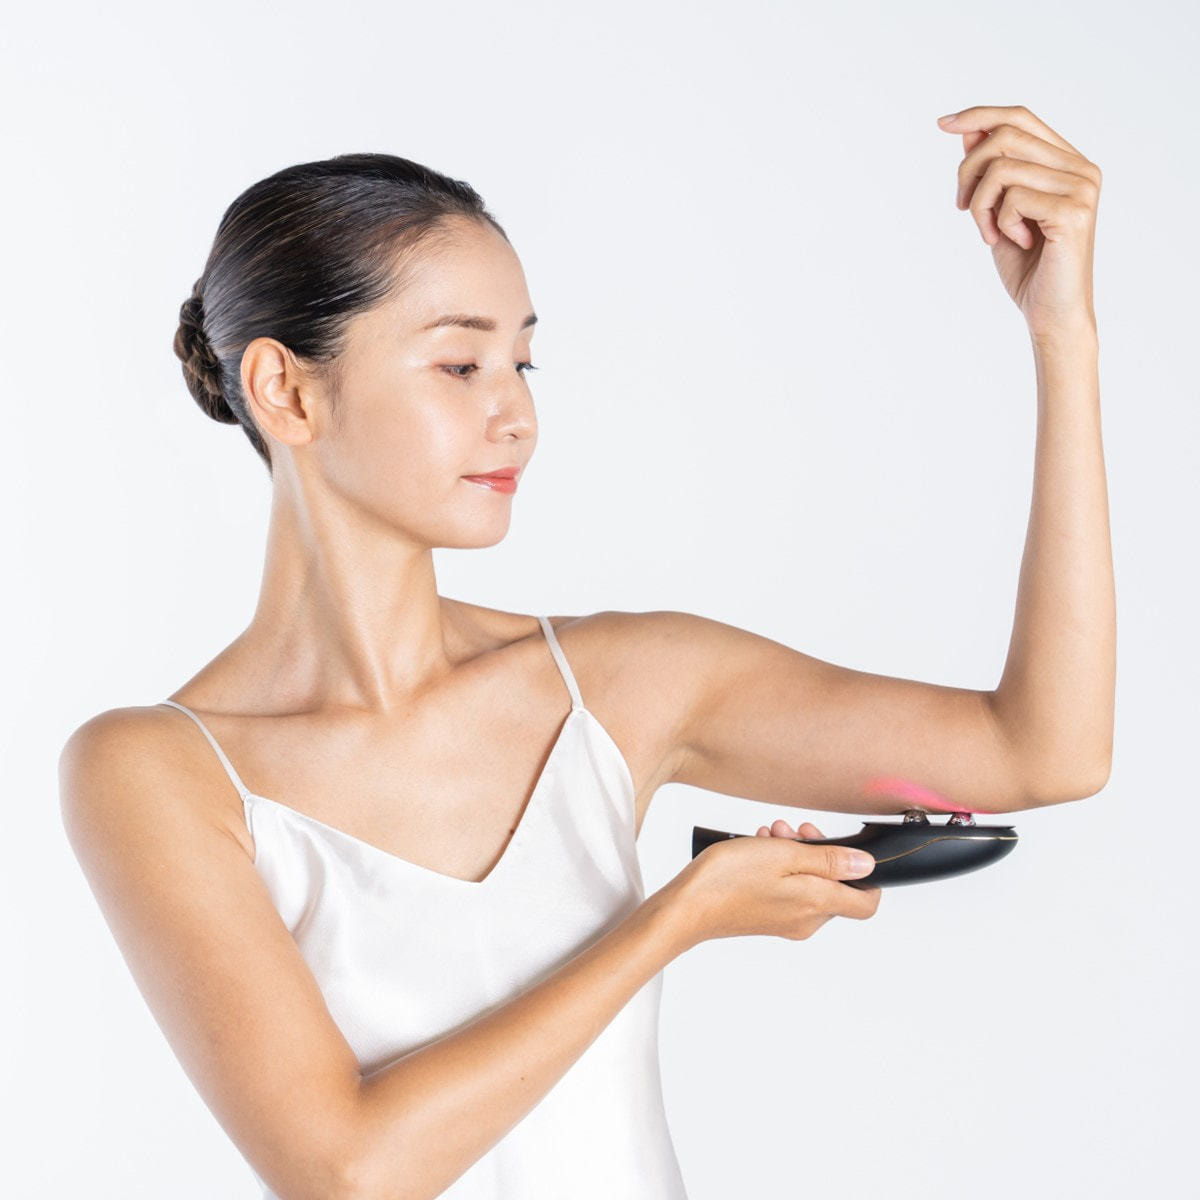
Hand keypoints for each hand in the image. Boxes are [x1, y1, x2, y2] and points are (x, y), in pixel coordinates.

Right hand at [668, 817, 880, 947]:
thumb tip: (867, 865)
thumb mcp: (785, 856)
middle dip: (818, 851)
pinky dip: (779, 867)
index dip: (867, 876)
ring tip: (771, 834)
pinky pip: (787, 891)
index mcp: (817, 905)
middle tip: (795, 831)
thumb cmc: (730, 879)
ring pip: (807, 884)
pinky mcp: (767, 918)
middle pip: (833, 886)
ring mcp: (786, 922)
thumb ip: (830, 861)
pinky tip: (758, 847)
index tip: (846, 848)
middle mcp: (807, 920)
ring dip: (794, 854)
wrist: (687, 907)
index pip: (866, 903)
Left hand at [937, 104, 1100, 342]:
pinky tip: (1015, 243)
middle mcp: (1080, 168)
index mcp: (1067, 162)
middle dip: (968, 172)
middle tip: (962, 207)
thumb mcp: (999, 212)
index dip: (979, 115)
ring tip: (991, 234)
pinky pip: (1012, 198)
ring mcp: (1081, 187)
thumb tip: (969, 131)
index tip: (943, 124)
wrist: (1051, 314)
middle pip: (1005, 136)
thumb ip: (991, 173)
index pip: (1020, 118)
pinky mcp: (1074, 211)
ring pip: (1002, 168)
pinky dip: (999, 224)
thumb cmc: (1027, 268)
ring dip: (981, 205)